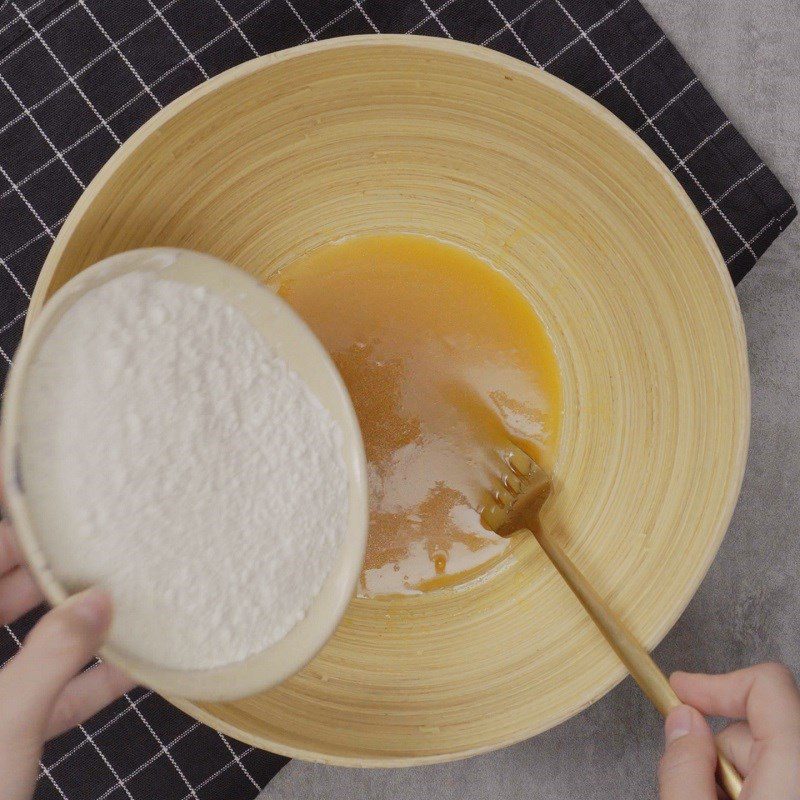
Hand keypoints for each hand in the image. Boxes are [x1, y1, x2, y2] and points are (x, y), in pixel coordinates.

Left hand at [0, 512, 132, 798]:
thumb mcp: (2, 725)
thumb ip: (53, 657)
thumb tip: (99, 602)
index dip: (2, 530)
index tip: (33, 496)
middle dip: (42, 571)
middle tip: (90, 540)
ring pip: (18, 647)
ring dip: (69, 628)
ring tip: (117, 597)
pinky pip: (37, 696)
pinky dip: (78, 684)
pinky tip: (128, 670)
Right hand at [659, 663, 799, 798]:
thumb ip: (684, 767)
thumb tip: (682, 722)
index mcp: (797, 765)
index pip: (767, 686)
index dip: (715, 683)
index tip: (681, 690)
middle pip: (757, 727)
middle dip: (718, 749)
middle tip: (702, 788)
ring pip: (765, 755)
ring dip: (733, 775)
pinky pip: (778, 776)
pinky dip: (754, 788)